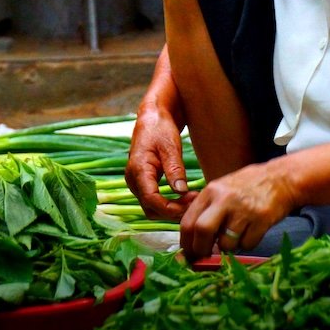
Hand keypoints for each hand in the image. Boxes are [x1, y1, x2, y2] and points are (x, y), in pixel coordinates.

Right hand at [125, 89, 196, 219]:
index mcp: (138, 170)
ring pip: (152, 208)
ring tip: (193, 200)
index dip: (171, 208)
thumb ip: (174, 169)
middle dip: (173, 212)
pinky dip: (169, 204)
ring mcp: (137, 183)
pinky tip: (185, 198)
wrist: (152, 118)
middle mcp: (133, 180)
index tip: (191, 204)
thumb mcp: (170, 146)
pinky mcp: (143, 183)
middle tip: (196, 203)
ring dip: (172, 210)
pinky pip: (154, 201)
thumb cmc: (160, 128)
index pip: (151, 200)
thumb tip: (181, 191)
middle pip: (151, 209)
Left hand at [179, 159, 296, 261]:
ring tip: (236, 235)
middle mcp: (224, 199)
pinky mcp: (261, 219)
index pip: (188, 222)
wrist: (281, 179)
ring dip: (229, 248)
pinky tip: (251, 231)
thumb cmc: (247, 187)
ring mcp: (244, 209)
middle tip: (206, 257)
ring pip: (226, 243)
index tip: (189, 255)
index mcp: (210, 192)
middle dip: (201, 251)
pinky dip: (246, 244)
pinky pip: (247, 245)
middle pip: (202, 231)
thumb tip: (191, 242)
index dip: (186, 244)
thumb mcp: (221, 190)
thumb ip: (206, 211)